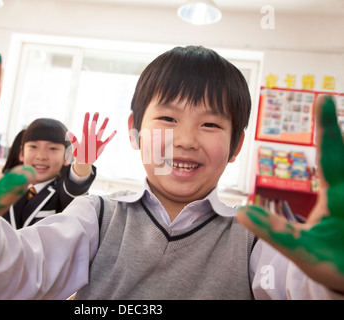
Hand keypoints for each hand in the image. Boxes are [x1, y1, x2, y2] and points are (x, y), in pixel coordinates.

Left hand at [67, 112, 115, 164]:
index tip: (87, 113)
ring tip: (107, 118)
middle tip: (97, 113)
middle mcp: (91, 137)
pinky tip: (115, 131)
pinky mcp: (101, 146)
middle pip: (93, 127)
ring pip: (101, 131)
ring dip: (104, 125)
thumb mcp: (75, 149)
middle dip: (95, 120)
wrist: (84, 162)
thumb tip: (68, 132)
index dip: (86, 120)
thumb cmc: (78, 155)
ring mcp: (97, 141)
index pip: (85, 126)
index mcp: (84, 137)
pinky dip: (111, 136)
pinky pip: (107, 140)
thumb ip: (74, 140)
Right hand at [237, 95, 343, 292]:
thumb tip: (242, 212)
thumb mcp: (303, 252)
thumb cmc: (337, 267)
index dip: (326, 126)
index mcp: (340, 198)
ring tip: (328, 120)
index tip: (323, 100)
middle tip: (327, 101)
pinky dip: (338, 155)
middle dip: (335, 128)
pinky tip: (334, 154)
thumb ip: (274, 231)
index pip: (331, 154)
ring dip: (338, 141)